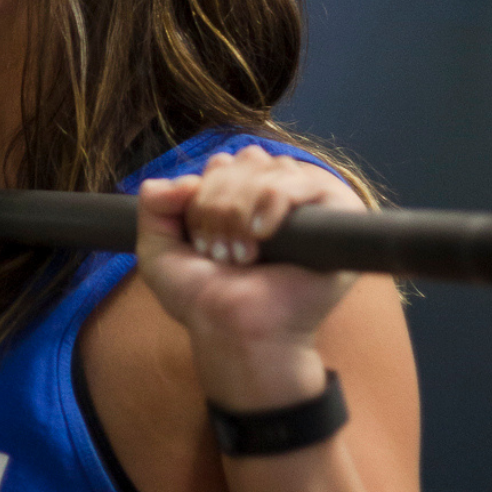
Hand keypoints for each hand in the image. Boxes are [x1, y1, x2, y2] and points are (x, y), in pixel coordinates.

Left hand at [134, 146, 363, 406]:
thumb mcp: (157, 248)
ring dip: (240, 210)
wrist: (233, 331)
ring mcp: (307, 205)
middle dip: (218, 203)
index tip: (197, 240)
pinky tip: (261, 234)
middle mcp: (275, 193)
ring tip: (240, 254)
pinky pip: (303, 183)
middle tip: (218, 251)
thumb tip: (182, 180)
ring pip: (268, 169)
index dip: (202, 194)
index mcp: (241, 194)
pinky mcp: (338, 218)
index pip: (223, 162)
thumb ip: (153, 204)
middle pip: (244, 160)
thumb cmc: (202, 296)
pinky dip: (273, 202)